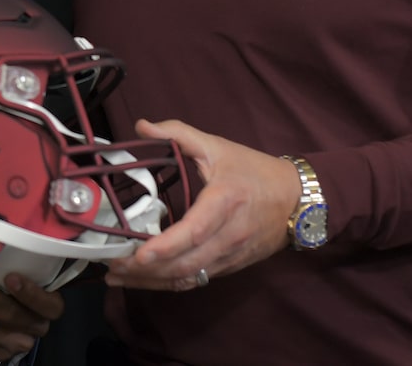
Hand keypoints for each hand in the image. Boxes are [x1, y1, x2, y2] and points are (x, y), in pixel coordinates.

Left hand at [0, 266, 64, 363]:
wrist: (6, 322)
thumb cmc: (14, 285)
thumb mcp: (25, 273)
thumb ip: (18, 262)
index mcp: (47, 307)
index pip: (49, 304)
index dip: (31, 294)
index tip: (11, 278)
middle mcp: (33, 328)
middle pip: (8, 314)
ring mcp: (12, 343)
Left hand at [104, 119, 300, 290]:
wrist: (298, 200)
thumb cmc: (255, 171)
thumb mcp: (217, 145)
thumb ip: (179, 133)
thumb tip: (142, 126)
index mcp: (224, 201)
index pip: (194, 230)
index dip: (167, 246)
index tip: (140, 254)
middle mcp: (228, 234)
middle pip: (186, 263)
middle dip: (147, 270)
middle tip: (113, 265)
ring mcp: (230, 255)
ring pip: (190, 277)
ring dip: (153, 282)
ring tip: (119, 277)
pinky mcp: (230, 266)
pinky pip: (198, 280)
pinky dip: (170, 284)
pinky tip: (146, 282)